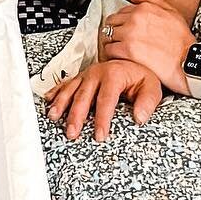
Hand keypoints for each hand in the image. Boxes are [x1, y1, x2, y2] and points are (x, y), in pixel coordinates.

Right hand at [45, 59, 162, 141]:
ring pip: (71, 89)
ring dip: (61, 104)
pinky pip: (66, 84)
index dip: (102, 119)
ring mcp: (87, 74)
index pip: (106, 100)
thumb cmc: (141, 77)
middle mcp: (97, 73)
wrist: (133, 63)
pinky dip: (56, 93)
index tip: (100, 135)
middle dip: (76, 115)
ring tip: (54, 116)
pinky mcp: (81, 77)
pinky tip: (49, 101)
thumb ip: (147, 102)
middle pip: (84, 96)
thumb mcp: (152, 88)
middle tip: (72, 132)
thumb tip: (139, 117)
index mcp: (114, 74)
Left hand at [103, 0, 195, 92]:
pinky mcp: (128, 51)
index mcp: (143, 9)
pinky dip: (113, 55)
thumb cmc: (184, 41)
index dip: (122, 23)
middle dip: (114, 31)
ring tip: (121, 51)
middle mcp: (134, 19)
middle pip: (110, 23)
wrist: (191, 63)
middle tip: (121, 42)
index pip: (120, 12)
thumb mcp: (172, 12)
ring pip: (107, 36)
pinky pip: (110, 50)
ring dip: (112, 43)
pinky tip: (121, 58)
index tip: (125, 31)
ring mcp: (130, 35)